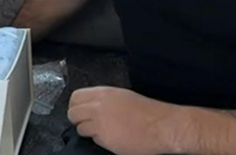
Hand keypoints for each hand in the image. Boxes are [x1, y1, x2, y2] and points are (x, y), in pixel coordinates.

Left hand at [68, 86, 189, 154]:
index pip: (75, 97)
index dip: (75, 105)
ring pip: (80, 129)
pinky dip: (100, 140)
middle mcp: (98, 107)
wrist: (162, 126)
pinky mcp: (106, 140)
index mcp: (103, 94)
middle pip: (73, 114)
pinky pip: (94, 140)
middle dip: (77, 119)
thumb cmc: (149, 111)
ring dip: (88, 130)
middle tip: (86, 122)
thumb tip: (91, 105)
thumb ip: (103, 99)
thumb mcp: (123, 96)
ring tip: (103, 130)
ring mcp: (100, 125)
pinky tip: (113, 137)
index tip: (79, 110)